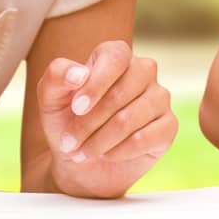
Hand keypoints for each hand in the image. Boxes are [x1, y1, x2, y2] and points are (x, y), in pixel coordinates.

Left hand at [38, 40, 176, 197]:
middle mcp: (143, 71)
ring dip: (100, 141)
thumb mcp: (50, 98)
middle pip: (121, 92)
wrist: (81, 162)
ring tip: (83, 151)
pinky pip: (146, 139)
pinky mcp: (168, 126)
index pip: (115, 57)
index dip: (95, 83)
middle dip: (89, 122)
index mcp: (116, 55)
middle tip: (70, 141)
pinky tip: (107, 154)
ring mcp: (159, 98)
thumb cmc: (66, 121)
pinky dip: (119, 151)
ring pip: (131, 118)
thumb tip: (78, 74)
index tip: (76, 108)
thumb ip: (56, 76)